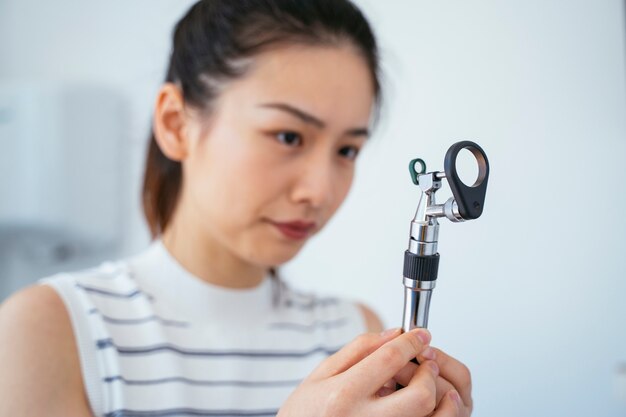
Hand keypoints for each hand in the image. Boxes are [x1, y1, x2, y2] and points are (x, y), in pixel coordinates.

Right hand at [277, 328, 466, 416]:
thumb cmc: (305, 413)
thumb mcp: (321, 374)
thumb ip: (358, 351)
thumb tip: (392, 334)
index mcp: (344, 394)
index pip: (390, 360)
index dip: (411, 342)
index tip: (420, 334)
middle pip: (420, 395)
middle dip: (429, 373)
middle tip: (426, 363)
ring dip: (440, 398)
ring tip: (430, 384)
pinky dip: (434, 416)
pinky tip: (428, 407)